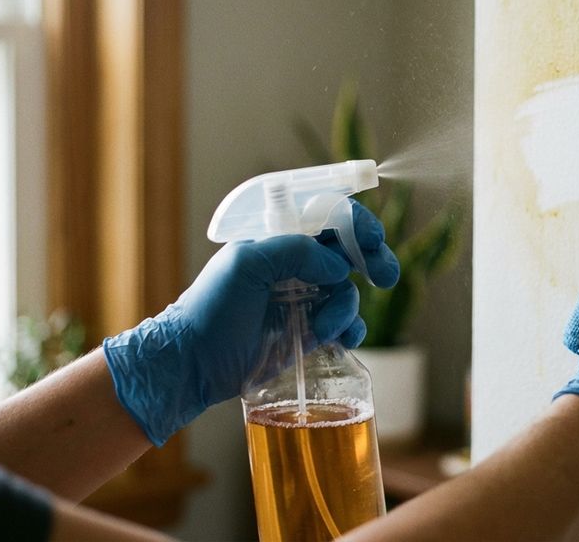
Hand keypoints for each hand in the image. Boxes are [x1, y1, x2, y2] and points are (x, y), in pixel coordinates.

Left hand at [104, 201, 399, 445]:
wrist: (193, 364)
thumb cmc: (210, 308)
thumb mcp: (246, 265)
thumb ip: (294, 251)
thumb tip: (338, 266)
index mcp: (278, 236)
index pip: (325, 214)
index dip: (354, 221)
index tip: (372, 238)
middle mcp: (296, 262)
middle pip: (348, 248)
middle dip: (372, 258)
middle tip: (385, 274)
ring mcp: (304, 296)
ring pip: (349, 289)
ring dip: (346, 306)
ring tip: (323, 326)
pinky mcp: (309, 329)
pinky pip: (346, 322)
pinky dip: (352, 328)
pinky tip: (344, 338)